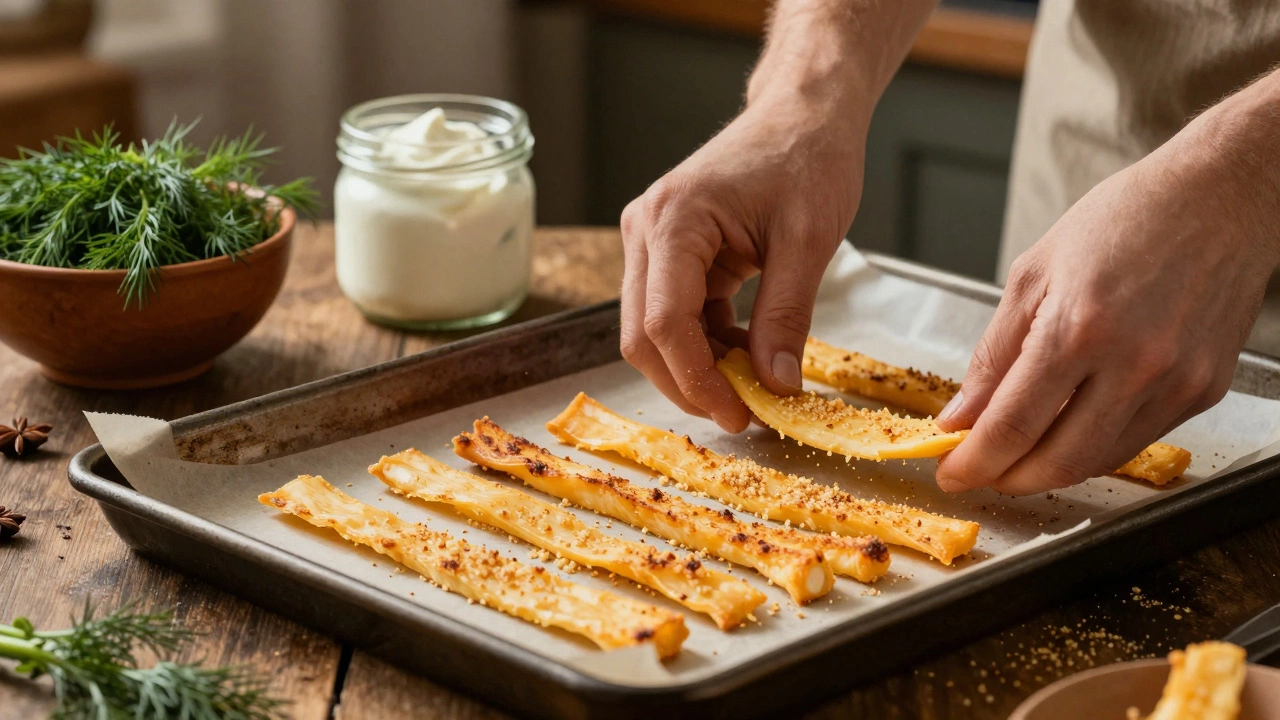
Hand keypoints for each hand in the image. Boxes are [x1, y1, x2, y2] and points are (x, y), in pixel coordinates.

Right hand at [620, 98, 864, 431]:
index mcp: (674, 220)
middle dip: (689, 384)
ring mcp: (652, 243)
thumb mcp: (809, 241)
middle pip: (642, 336)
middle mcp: (646, 231)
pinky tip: (749, 353)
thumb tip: (777, 387)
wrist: (802, 115)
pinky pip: (675, 316)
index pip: (663, 323)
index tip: (739, 415)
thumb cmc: (807, 158)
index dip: (696, 380)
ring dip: (699, 368)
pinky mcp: (668, 254)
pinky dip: (707, 345)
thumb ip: (787, 317)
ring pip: (653, 332)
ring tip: (755, 386)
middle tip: (744, 415)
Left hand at [934, 135, 1277, 495]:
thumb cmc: (1126, 220)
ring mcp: (1174, 383)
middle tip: (980, 473)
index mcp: (1079, 327)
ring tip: (1016, 456)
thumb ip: (994, 354)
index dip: (974, 462)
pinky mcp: (1203, 391)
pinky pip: (1135, 441)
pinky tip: (1068, 432)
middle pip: (1056, 461)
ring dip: (1048, 471)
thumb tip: (962, 415)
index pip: (1012, 425)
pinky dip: (1092, 448)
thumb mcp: (1033, 274)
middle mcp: (1133, 363)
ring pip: (1097, 461)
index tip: (952, 473)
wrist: (1220, 198)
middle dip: (1007, 479)